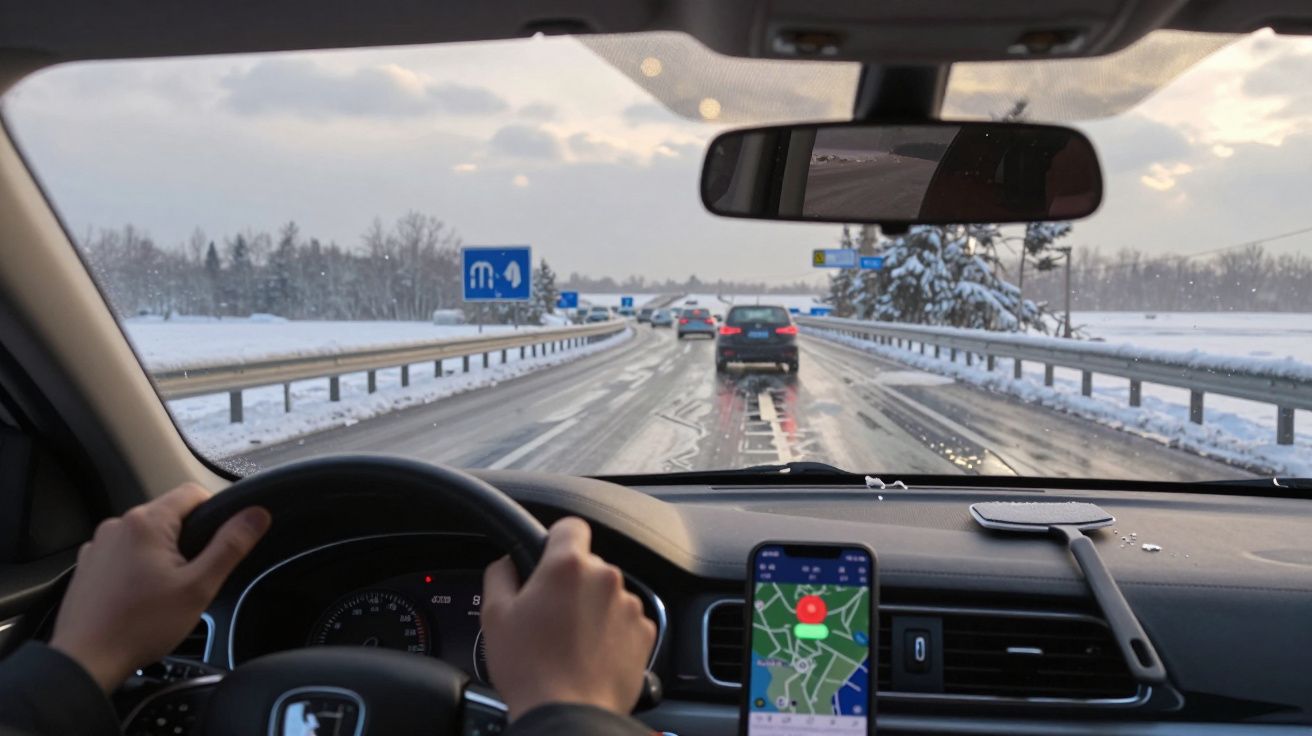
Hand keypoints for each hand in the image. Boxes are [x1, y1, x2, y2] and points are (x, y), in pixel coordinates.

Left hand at [50, 483, 270, 690]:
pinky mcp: (88, 565)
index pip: (193, 493)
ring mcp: (98, 545)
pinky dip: (138, 567)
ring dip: (161, 554)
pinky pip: (124, 552)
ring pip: (147, 535)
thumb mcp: (199, 587)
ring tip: (164, 592)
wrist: (86, 661)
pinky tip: (140, 597)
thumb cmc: (141, 626)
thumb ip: (230, 546)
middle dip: (187, 540)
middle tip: (191, 578)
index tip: (219, 545)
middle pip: (169, 515)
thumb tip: (257, 514)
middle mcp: (117, 525)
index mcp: (146, 522)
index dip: (215, 513)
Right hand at [481, 517, 655, 720]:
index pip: (570, 526)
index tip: (548, 558)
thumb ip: (500, 574)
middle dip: (571, 585)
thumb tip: (508, 562)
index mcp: (568, 565)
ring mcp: (630, 605)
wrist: (570, 714)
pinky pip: (625, 621)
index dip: (556, 541)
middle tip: (549, 616)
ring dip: (592, 609)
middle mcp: (605, 578)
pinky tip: (590, 654)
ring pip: (607, 595)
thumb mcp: (495, 616)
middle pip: (588, 566)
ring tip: (570, 642)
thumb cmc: (530, 669)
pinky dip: (611, 632)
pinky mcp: (645, 632)